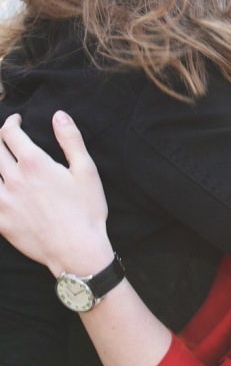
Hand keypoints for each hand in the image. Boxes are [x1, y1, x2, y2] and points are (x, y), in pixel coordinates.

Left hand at [0, 112, 112, 276]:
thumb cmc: (87, 211)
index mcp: (34, 163)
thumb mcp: (87, 171)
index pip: (10, 133)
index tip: (17, 122)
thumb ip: (71, 139)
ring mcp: (4, 201)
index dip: (12, 122)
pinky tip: (0, 191)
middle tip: (6, 139)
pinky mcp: (1, 221)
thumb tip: (58, 115)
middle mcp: (14, 179)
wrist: (78, 251)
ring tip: (1, 162)